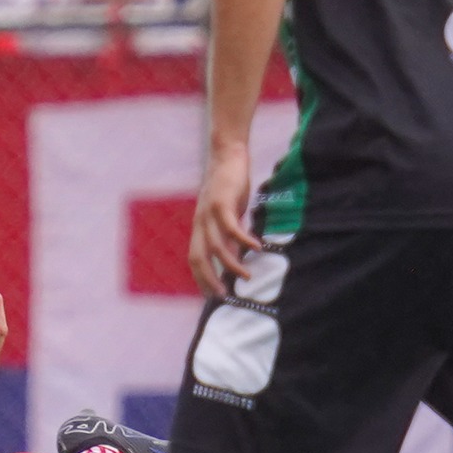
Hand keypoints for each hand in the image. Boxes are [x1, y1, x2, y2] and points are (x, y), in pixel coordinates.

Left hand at [187, 141, 261, 297]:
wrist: (228, 155)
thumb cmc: (230, 188)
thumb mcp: (229, 216)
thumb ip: (228, 236)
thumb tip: (234, 258)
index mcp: (200, 227)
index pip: (194, 259)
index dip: (201, 278)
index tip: (212, 296)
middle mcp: (200, 223)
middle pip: (198, 257)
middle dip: (209, 279)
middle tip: (223, 296)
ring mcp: (209, 213)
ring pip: (215, 246)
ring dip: (231, 264)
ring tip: (246, 277)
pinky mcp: (222, 202)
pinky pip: (231, 226)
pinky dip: (243, 239)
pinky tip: (257, 248)